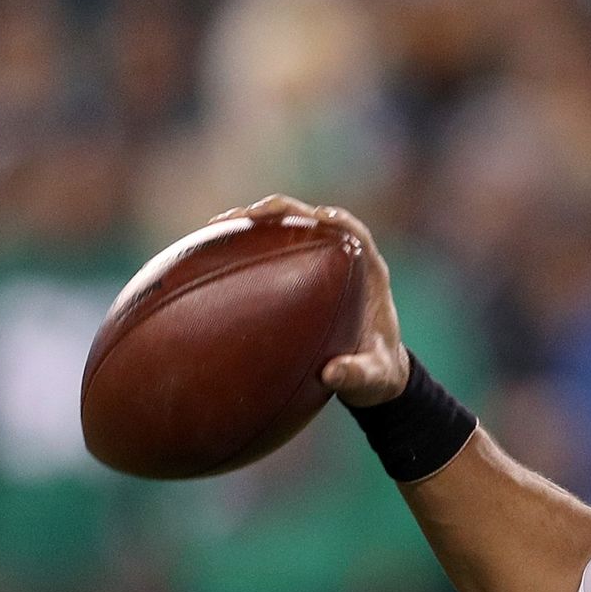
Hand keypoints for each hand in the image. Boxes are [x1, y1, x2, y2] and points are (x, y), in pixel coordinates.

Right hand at [210, 194, 408, 406]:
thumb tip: (332, 374)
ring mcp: (320, 266)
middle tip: (248, 216)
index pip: (354, 233)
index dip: (336, 221)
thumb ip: (359, 375)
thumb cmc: (378, 374)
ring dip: (254, 223)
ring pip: (286, 231)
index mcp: (370, 274)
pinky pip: (270, 253)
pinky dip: (245, 248)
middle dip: (281, 212)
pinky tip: (212, 254)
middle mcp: (344, 261)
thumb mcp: (374, 379)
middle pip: (312, 221)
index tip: (318, 218)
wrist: (371, 378)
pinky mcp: (299, 277)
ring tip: (217, 227)